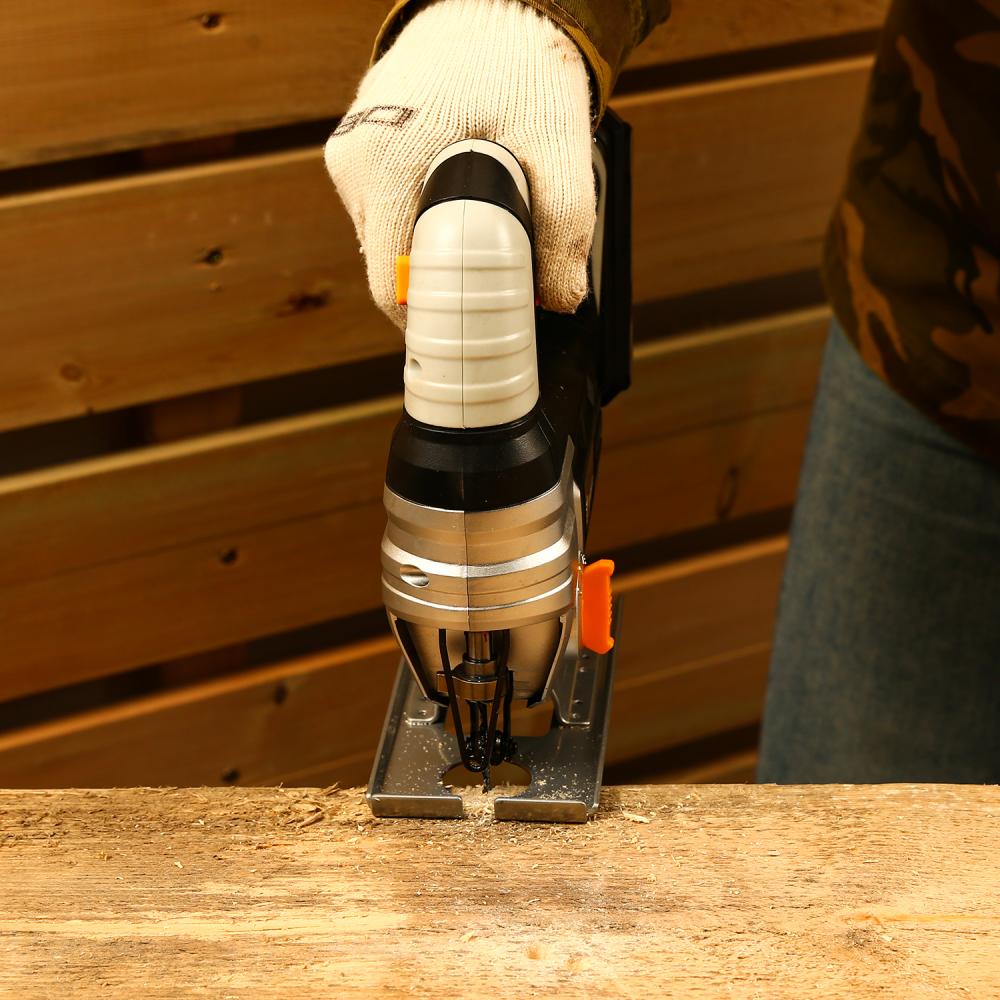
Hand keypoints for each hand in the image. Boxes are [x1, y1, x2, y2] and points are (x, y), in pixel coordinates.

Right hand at [325, 0, 595, 329]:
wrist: (496, 2)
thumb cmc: (522, 65)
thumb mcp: (559, 148)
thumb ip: (564, 232)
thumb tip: (557, 301)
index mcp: (386, 165)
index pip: (392, 286)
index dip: (433, 319)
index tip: (469, 329)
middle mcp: (354, 163)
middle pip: (388, 266)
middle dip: (439, 282)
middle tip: (489, 277)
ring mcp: (349, 153)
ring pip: (385, 239)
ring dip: (429, 248)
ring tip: (476, 220)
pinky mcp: (356, 146)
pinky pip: (384, 208)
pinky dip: (419, 216)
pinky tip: (454, 192)